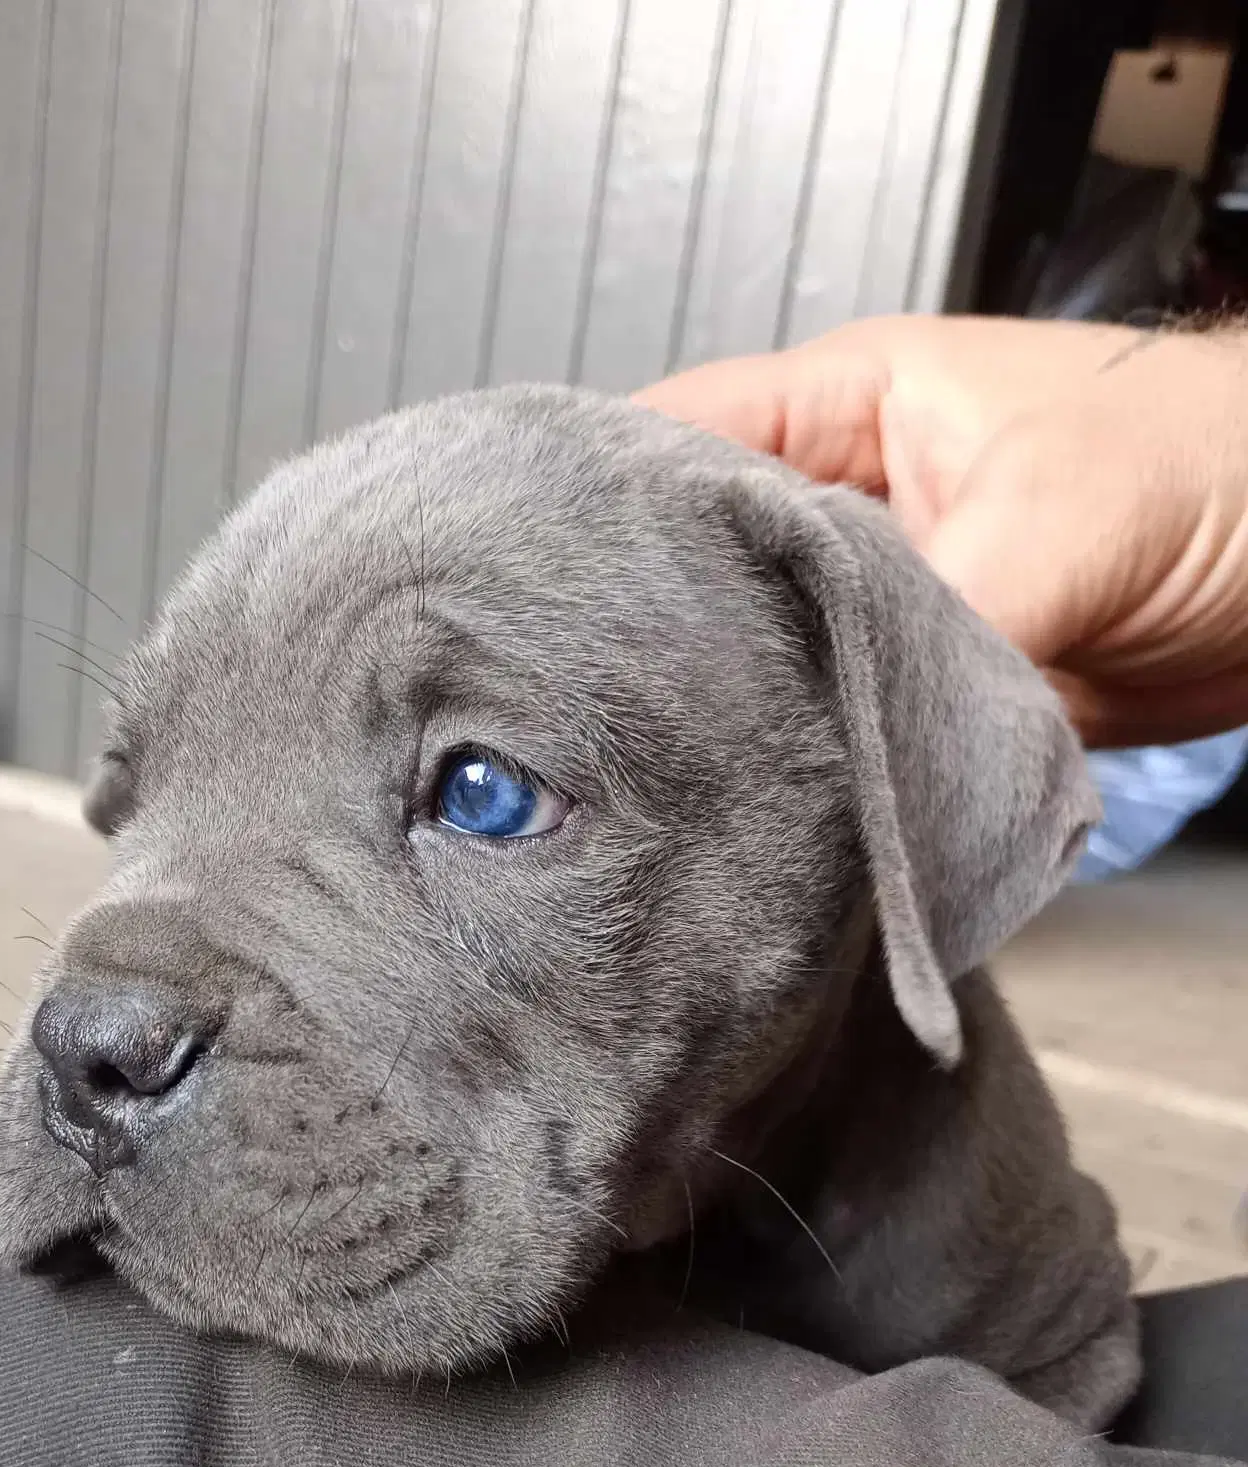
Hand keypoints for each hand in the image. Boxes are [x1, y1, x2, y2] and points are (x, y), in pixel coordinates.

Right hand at [636, 315, 1247, 747]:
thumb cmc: (1225, 461)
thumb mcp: (1053, 517)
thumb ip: (931, 618)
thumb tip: (843, 731)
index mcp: (846, 405)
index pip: (675, 442)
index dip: (603, 513)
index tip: (543, 594)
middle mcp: (847, 505)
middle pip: (706, 570)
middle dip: (662, 636)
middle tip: (597, 713)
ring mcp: (886, 603)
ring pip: (772, 663)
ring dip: (746, 715)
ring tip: (676, 770)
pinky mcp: (927, 692)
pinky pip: (847, 734)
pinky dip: (822, 771)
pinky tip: (779, 804)